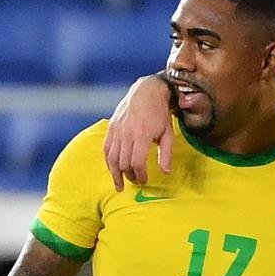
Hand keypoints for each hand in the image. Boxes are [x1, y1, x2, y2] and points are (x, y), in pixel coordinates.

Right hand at [103, 75, 173, 190]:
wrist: (146, 91)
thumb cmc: (159, 113)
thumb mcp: (168, 133)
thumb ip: (166, 154)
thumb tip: (165, 173)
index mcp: (142, 134)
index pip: (137, 162)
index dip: (140, 175)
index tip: (144, 181)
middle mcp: (127, 133)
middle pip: (123, 163)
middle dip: (130, 176)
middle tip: (136, 181)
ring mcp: (117, 130)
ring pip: (112, 158)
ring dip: (116, 173)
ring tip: (120, 184)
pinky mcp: (111, 128)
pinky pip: (106, 149)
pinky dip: (109, 161)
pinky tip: (113, 170)